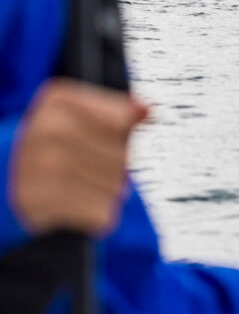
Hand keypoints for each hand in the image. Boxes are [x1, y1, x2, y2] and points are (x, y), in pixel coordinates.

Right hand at [12, 78, 148, 235]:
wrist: (3, 175)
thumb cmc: (53, 142)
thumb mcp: (80, 114)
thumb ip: (118, 110)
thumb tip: (149, 109)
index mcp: (58, 99)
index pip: (121, 120)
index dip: (123, 134)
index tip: (113, 136)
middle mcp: (45, 128)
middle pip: (121, 156)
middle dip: (118, 167)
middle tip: (99, 168)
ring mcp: (40, 165)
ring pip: (114, 187)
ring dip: (110, 192)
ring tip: (90, 186)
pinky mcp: (40, 202)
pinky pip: (100, 214)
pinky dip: (100, 214)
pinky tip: (84, 205)